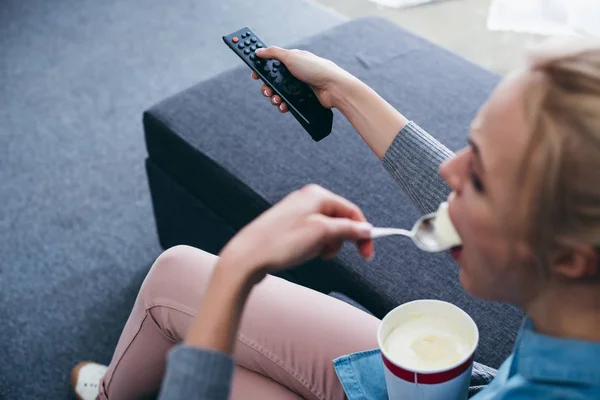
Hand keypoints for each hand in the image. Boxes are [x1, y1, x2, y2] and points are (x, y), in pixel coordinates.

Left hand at [218, 184, 373, 278]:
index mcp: (317, 195)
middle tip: (330, 253)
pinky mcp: (288, 226)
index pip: (351, 211)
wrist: (247, 256)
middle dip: (340, 240)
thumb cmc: (279, 242)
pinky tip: (303, 253)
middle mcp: (307, 199)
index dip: (362, 232)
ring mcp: (296, 213)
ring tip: (312, 253)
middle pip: (339, 220)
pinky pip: (312, 236)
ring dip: (326, 245)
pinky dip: (313, 246)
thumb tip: (365, 228)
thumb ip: (347, 229)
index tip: (367, 252)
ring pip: (326, 230)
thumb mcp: (321, 234)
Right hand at [252, 46, 349, 111]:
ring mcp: (298, 87)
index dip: (261, 69)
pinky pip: (287, 103)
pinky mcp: (302, 99)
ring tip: (276, 100)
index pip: (271, 63)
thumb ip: (273, 53)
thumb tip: (258, 51)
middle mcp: (294, 73)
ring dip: (274, 97)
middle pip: (273, 81)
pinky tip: (283, 106)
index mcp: (291, 60)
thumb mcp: (291, 56)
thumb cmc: (315, 68)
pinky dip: (283, 105)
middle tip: (266, 90)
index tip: (254, 75)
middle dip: (267, 87)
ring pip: (279, 93)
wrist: (333, 87)